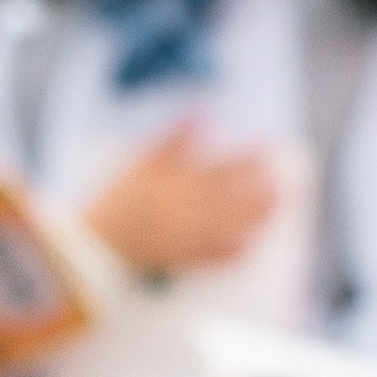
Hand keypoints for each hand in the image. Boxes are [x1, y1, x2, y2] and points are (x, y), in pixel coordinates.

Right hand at [85, 127, 286, 280]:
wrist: (88, 244)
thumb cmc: (112, 199)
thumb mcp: (138, 160)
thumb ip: (172, 139)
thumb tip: (202, 115)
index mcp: (177, 182)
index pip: (222, 166)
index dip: (249, 158)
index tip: (269, 149)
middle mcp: (187, 209)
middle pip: (233, 196)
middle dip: (262, 188)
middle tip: (288, 181)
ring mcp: (186, 236)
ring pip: (230, 225)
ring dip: (257, 216)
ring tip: (278, 207)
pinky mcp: (181, 260)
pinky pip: (213, 257)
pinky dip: (234, 251)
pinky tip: (250, 245)